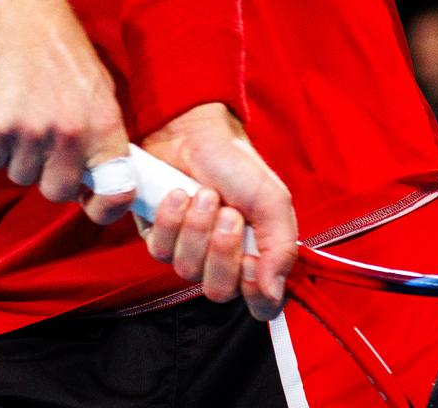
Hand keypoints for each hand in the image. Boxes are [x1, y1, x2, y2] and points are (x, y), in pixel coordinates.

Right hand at [0, 0, 132, 215]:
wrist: (15, 13)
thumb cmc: (61, 53)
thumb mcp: (100, 90)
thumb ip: (102, 138)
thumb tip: (103, 184)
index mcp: (104, 124)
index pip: (116, 191)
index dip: (104, 205)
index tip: (90, 198)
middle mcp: (70, 132)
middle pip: (57, 192)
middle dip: (49, 175)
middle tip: (45, 144)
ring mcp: (30, 131)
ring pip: (21, 177)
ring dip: (20, 156)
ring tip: (23, 116)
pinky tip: (3, 112)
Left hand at [139, 103, 296, 320]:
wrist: (194, 133)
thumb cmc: (236, 166)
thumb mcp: (272, 201)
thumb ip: (281, 248)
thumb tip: (273, 293)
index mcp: (256, 258)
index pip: (260, 305)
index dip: (254, 291)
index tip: (251, 260)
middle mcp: (221, 262)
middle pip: (218, 291)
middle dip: (222, 249)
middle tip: (228, 212)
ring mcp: (187, 252)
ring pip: (186, 270)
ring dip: (197, 228)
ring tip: (204, 194)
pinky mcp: (156, 238)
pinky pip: (159, 250)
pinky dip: (170, 220)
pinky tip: (178, 194)